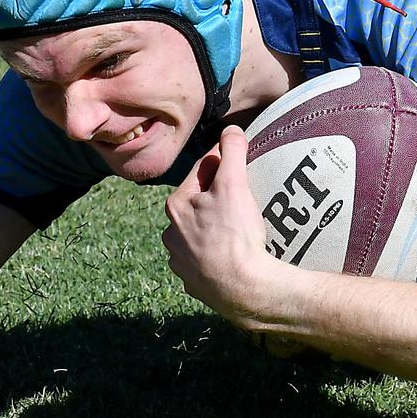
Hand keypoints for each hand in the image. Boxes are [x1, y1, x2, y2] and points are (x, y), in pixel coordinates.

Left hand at [162, 125, 280, 326]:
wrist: (243, 289)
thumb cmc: (235, 234)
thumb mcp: (234, 184)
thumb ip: (231, 151)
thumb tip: (231, 128)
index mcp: (176, 206)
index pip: (202, 171)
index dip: (224, 161)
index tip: (240, 159)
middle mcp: (171, 234)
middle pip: (199, 203)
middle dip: (218, 196)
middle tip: (245, 195)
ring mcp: (182, 262)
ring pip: (200, 233)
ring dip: (215, 226)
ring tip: (241, 227)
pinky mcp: (195, 283)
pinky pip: (206, 260)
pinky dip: (218, 253)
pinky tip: (235, 254)